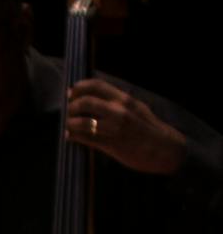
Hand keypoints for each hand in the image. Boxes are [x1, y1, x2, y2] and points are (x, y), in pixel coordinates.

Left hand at [68, 79, 188, 176]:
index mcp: (124, 99)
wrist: (164, 148)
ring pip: (81, 122)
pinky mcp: (110, 144)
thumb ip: (117, 102)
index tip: (71, 93)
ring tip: (68, 126)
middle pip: (84, 102)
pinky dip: (73, 137)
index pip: (96, 86)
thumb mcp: (136, 108)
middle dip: (71, 107)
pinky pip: (84, 139)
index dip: (79, 88)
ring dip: (69, 123)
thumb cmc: (148, 128)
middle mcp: (118, 111)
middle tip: (69, 112)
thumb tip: (94, 97)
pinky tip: (70, 137)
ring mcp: (114, 128)